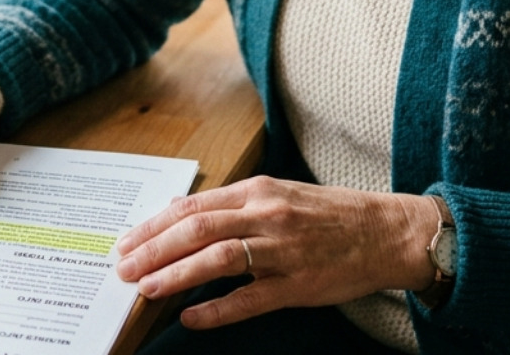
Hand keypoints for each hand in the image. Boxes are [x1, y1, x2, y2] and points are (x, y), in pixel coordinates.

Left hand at [113, 176, 439, 329]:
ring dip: (176, 274)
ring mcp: (283, 249)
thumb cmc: (329, 214)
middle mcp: (266, 214)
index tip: (126, 241)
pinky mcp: (299, 283)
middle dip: (154, 249)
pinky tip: (193, 318)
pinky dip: (218, 308)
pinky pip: (251, 298)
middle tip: (123, 268)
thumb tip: (182, 211)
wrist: (386, 232)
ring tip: (146, 288)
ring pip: (218, 258)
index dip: (154, 225)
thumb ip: (232, 203)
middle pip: (197, 229)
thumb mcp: (278, 193)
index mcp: (258, 190)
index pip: (193, 206)